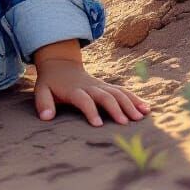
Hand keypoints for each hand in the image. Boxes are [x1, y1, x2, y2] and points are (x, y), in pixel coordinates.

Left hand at [33, 58, 151, 126]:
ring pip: (117, 92)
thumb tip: (45, 118)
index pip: (83, 99)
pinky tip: (146, 109)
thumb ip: (43, 103)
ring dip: (129, 103)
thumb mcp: (42, 90)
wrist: (60, 64)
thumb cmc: (51, 82)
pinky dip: (135, 98)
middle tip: (125, 123)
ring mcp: (100, 86)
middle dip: (115, 108)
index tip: (98, 124)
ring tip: (140, 117)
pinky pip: (123, 91)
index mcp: (74, 90)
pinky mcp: (107, 87)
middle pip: (105, 95)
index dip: (90, 110)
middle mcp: (90, 87)